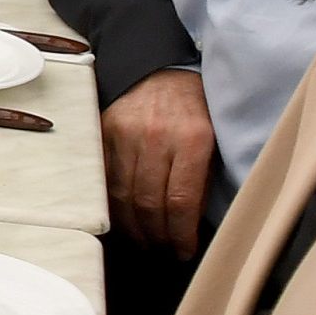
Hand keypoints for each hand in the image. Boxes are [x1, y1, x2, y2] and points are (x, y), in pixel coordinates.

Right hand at [103, 68, 217, 258]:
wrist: (154, 63)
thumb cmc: (192, 102)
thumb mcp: (213, 133)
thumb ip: (204, 173)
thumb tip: (195, 220)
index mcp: (193, 138)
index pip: (181, 201)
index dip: (181, 235)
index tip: (184, 250)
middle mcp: (157, 137)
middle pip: (149, 204)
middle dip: (157, 237)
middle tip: (163, 250)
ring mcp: (125, 135)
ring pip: (122, 197)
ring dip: (133, 228)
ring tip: (144, 241)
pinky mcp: (103, 133)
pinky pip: (104, 180)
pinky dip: (112, 205)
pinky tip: (123, 218)